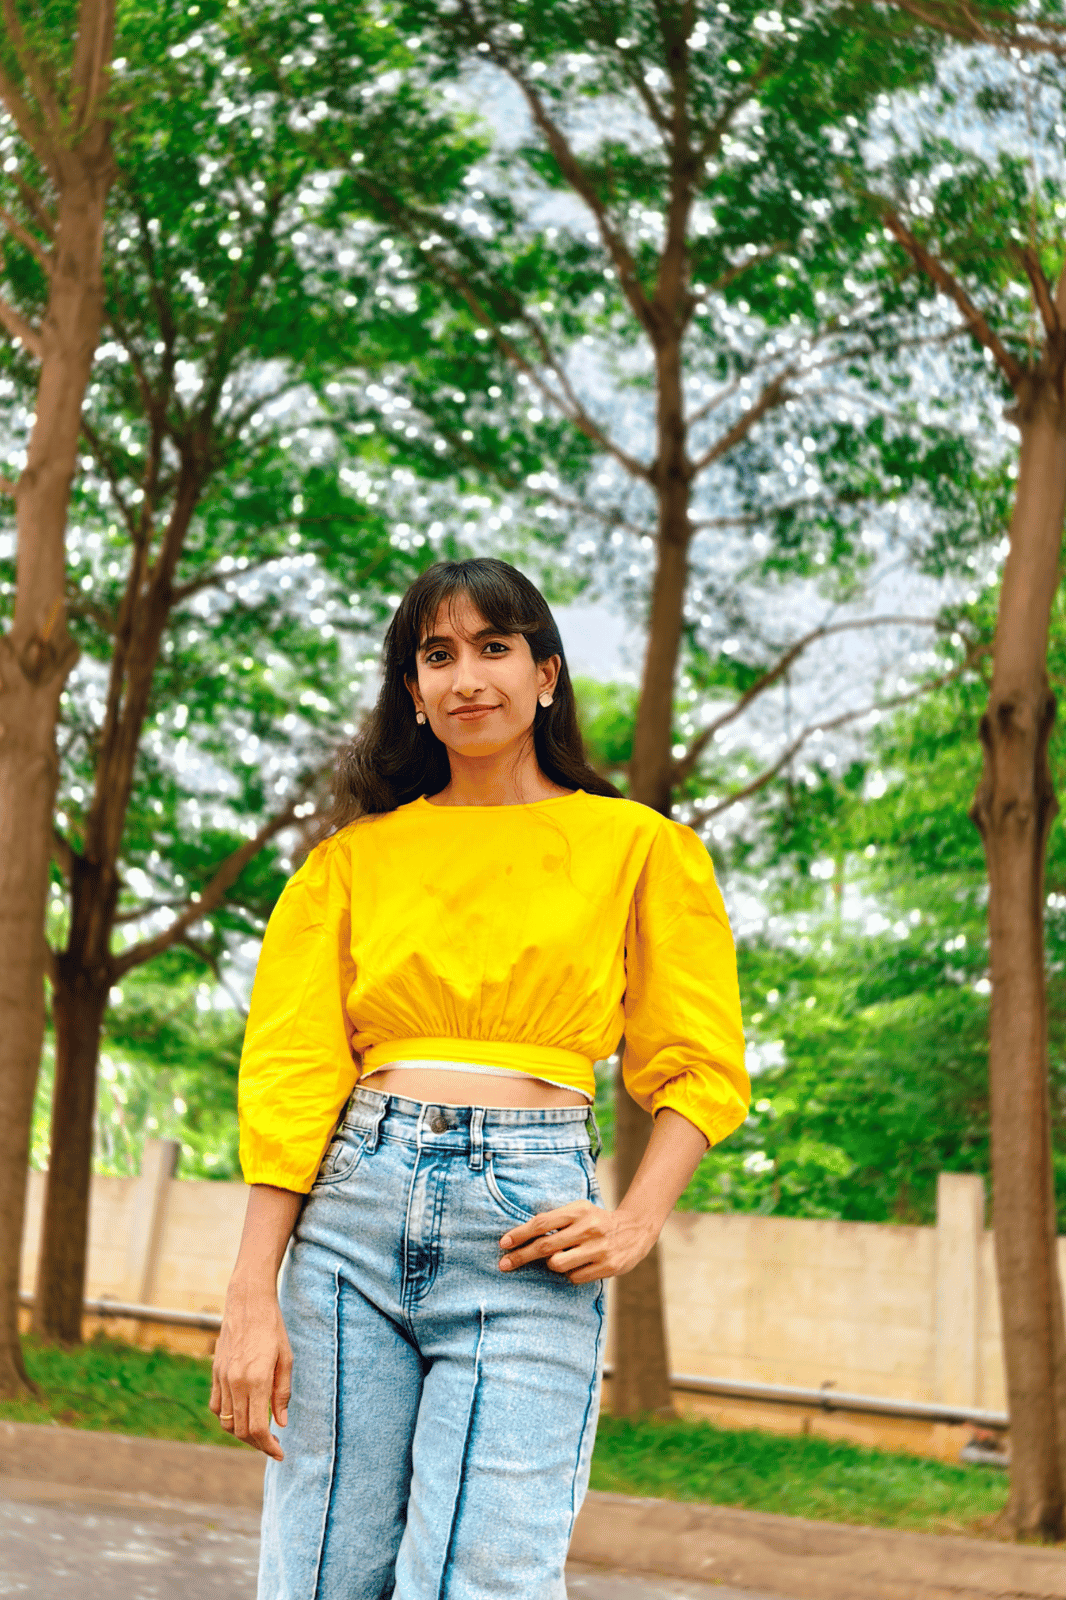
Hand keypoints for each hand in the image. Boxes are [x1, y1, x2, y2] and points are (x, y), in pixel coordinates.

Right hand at [210, 1281, 292, 1459]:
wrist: (247, 1302)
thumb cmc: (272, 1327)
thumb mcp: (286, 1358)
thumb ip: (282, 1393)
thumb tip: (281, 1423)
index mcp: (255, 1380)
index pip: (257, 1427)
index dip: (268, 1446)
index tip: (280, 1453)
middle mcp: (235, 1382)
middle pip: (240, 1430)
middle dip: (257, 1443)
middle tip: (273, 1445)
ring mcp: (222, 1378)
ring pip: (226, 1421)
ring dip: (242, 1433)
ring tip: (259, 1432)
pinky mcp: (215, 1373)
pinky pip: (217, 1406)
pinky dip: (227, 1417)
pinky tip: (242, 1414)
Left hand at [498, 1199, 656, 1284]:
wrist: (635, 1230)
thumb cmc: (596, 1221)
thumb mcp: (579, 1211)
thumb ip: (555, 1220)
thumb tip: (521, 1236)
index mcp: (578, 1211)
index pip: (542, 1223)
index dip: (520, 1234)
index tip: (503, 1243)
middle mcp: (588, 1228)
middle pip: (544, 1246)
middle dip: (521, 1256)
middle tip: (503, 1264)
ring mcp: (598, 1249)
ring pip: (557, 1264)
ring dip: (551, 1265)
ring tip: (559, 1259)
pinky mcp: (607, 1266)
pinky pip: (574, 1277)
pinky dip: (569, 1274)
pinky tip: (577, 1266)